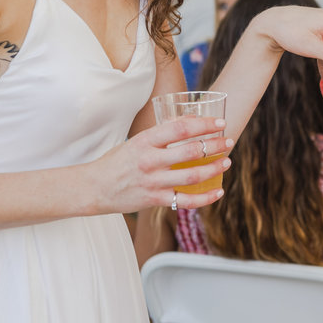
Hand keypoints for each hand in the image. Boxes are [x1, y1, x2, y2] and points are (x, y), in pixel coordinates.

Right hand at [88, 116, 234, 213]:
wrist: (94, 187)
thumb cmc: (117, 161)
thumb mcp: (136, 140)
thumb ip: (160, 134)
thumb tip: (188, 122)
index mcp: (146, 141)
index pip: (181, 128)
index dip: (204, 124)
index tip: (220, 122)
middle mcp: (150, 160)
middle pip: (191, 151)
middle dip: (215, 145)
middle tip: (228, 141)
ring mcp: (153, 182)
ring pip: (192, 176)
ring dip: (214, 168)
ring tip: (227, 161)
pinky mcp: (154, 200)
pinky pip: (185, 201)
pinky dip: (205, 198)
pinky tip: (218, 191)